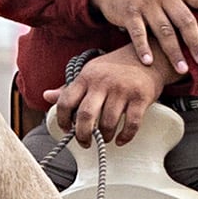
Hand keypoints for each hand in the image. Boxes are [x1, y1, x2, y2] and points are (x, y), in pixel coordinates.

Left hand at [48, 47, 163, 145]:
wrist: (150, 56)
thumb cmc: (117, 67)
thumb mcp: (91, 72)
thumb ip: (70, 87)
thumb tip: (47, 96)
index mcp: (87, 76)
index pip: (66, 101)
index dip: (62, 120)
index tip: (66, 129)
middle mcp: (103, 82)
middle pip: (85, 115)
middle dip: (82, 135)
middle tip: (85, 142)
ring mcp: (123, 89)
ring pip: (108, 123)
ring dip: (105, 136)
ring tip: (105, 138)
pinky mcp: (141, 97)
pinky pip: (132, 124)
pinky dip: (125, 136)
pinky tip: (121, 139)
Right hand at [89, 0, 197, 76]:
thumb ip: (184, 5)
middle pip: (185, 19)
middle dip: (195, 42)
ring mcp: (146, 2)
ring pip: (164, 30)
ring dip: (174, 52)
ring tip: (182, 69)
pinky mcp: (129, 11)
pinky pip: (138, 33)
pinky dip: (144, 48)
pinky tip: (149, 62)